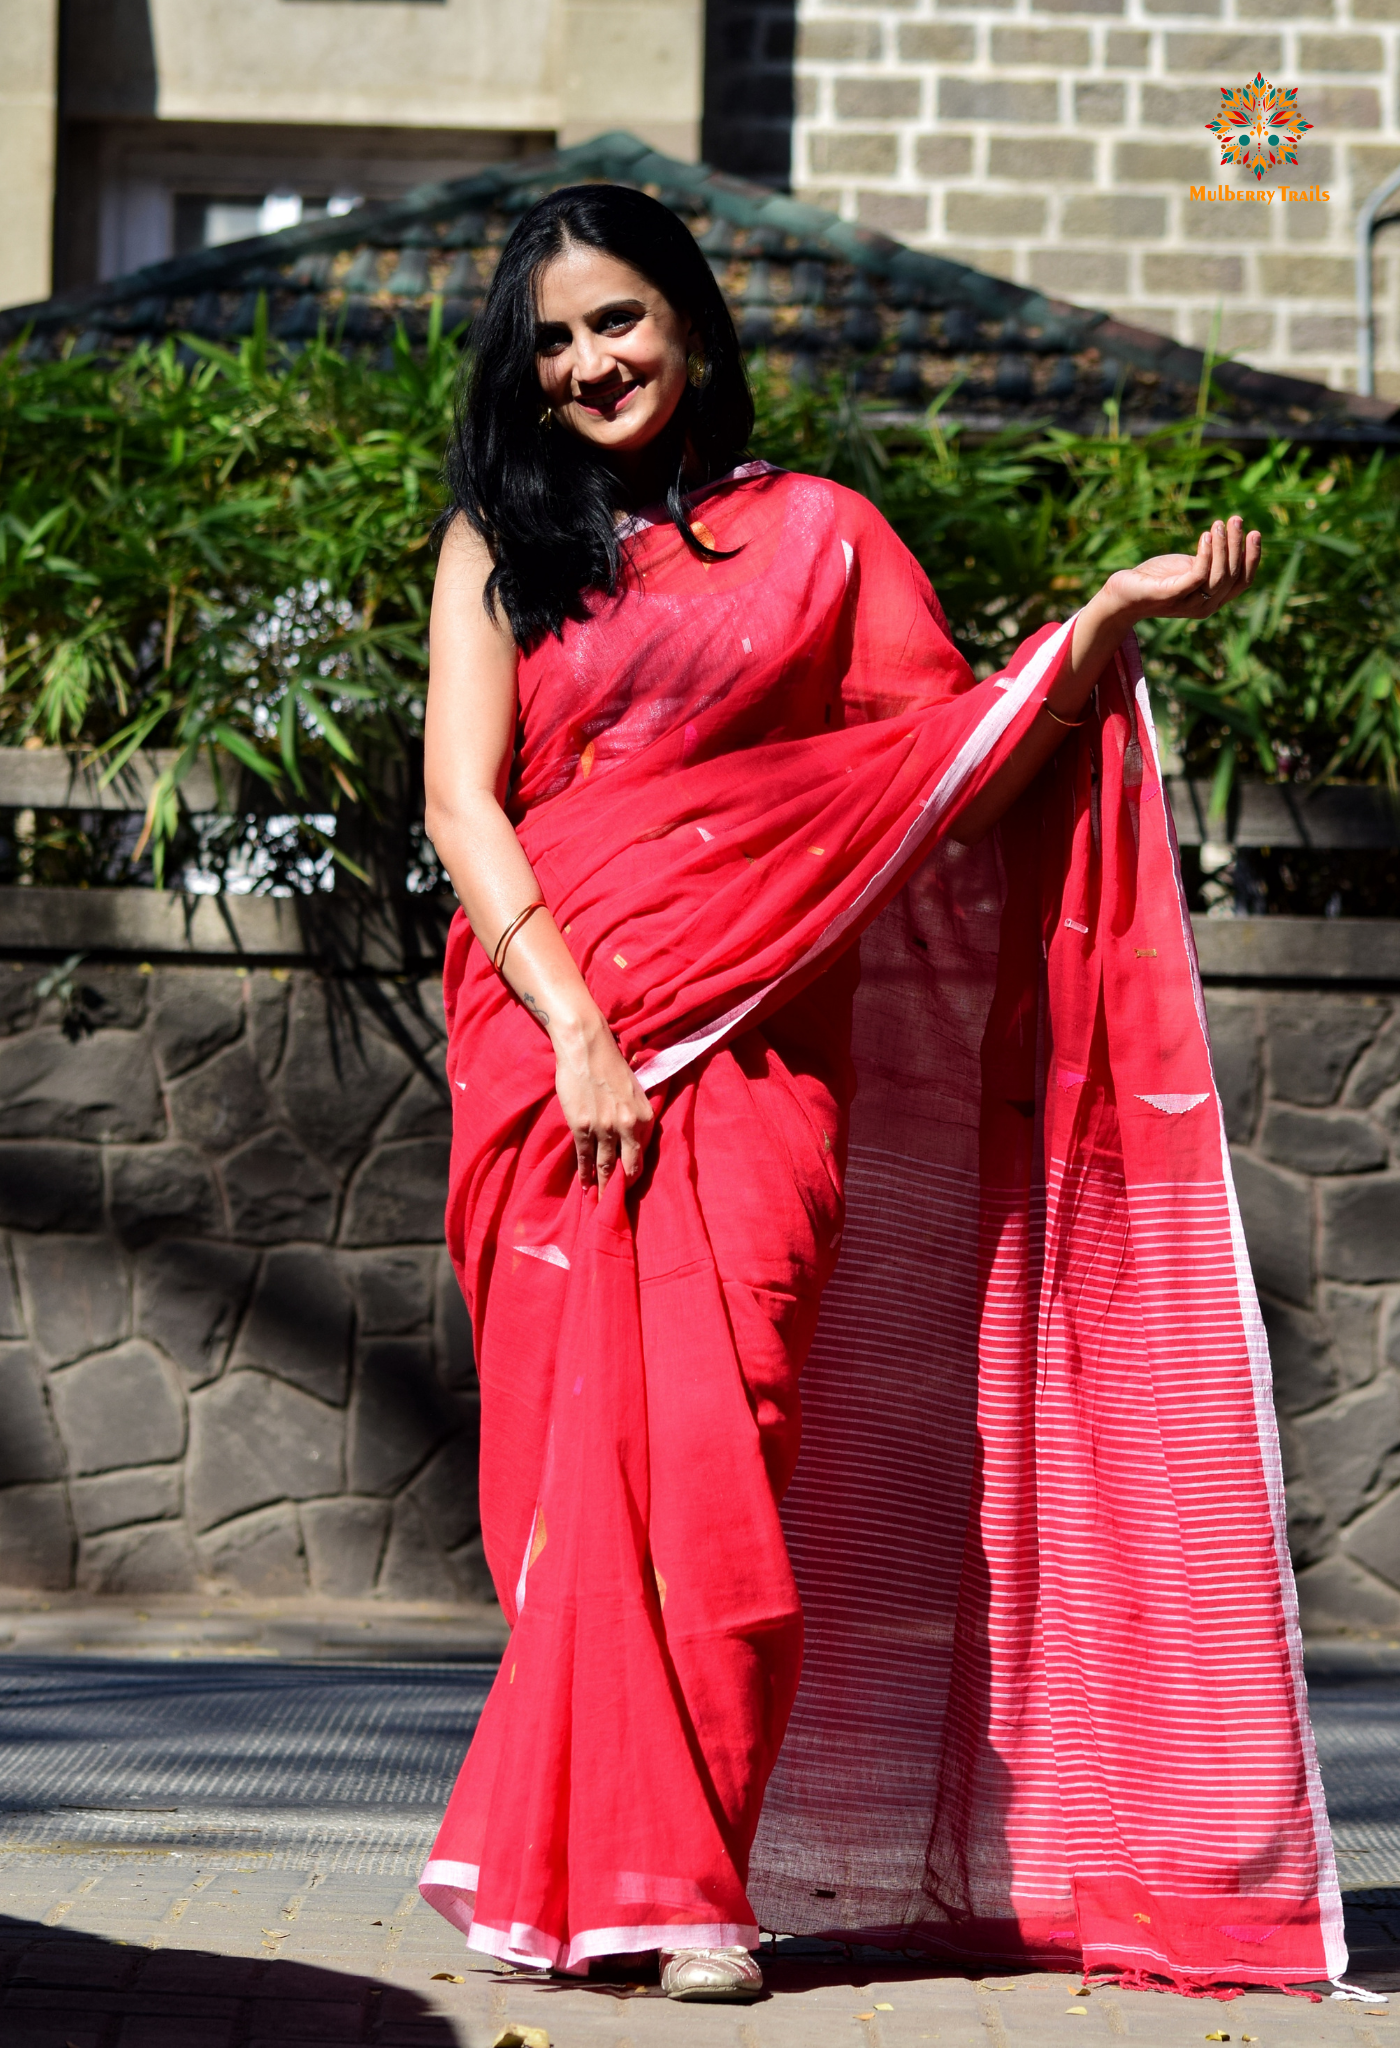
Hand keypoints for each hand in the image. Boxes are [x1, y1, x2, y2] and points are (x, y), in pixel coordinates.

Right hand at [551, 1010, 654, 1195]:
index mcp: (644, 1117)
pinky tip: (585, 1187)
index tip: (630, 1186)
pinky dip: (585, 1174)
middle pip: (627, 1166)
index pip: (642, 1154)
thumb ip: (636, 1114)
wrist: (586, 1047)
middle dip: (621, 1188)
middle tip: (616, 1205)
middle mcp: (628, 1126)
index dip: (635, 1173)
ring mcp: (604, 1128)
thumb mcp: (635, 1090)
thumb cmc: (610, 1064)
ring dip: (602, 1187)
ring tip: (600, 1203)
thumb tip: (634, 1134)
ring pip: (605, 1166)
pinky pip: (585, 1157)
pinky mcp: (582, 1126)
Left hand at [1101, 513, 1261, 624]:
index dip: (1252, 558)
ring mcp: (1188, 604)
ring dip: (1223, 547)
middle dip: (1237, 545)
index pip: (1243, 582)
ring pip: (1219, 576)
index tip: (1255, 532)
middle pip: (1233, 576)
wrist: (1123, 594)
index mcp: (1214, 600)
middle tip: (1235, 519)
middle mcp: (1205, 606)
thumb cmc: (1157, 578)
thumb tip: (1233, 540)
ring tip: (1218, 524)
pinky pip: (1198, 576)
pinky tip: (1206, 536)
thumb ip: (1211, 562)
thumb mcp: (1189, 568)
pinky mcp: (1171, 596)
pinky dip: (1206, 554)